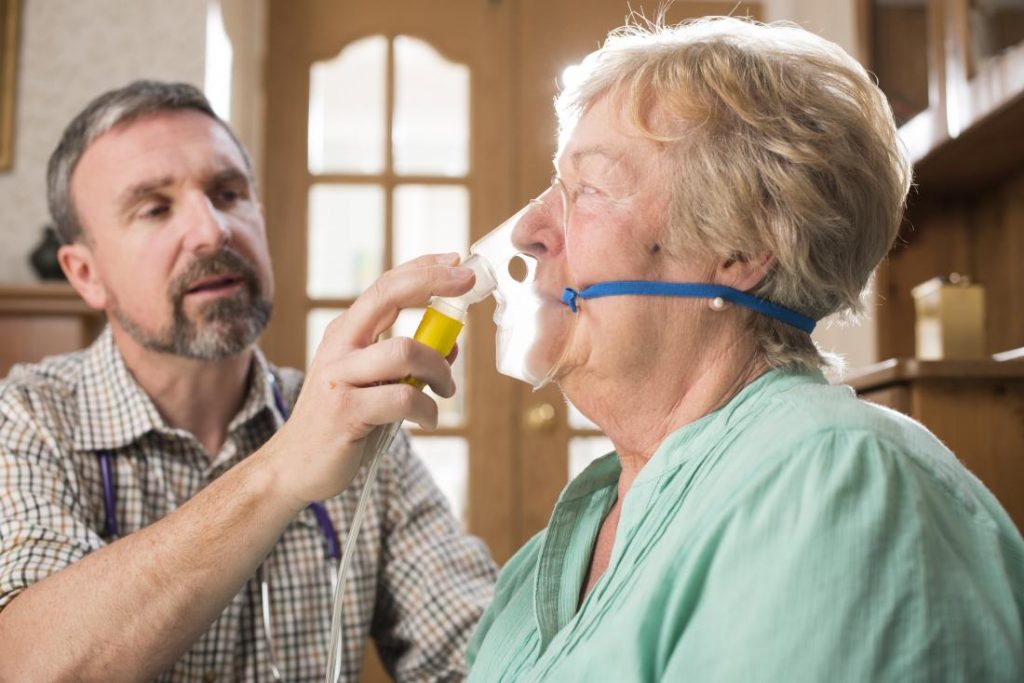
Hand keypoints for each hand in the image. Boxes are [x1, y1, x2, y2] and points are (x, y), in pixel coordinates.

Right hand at [263, 253, 474, 506]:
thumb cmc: (342, 421)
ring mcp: (340, 377)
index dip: (423, 269)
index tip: (457, 261)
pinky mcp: (346, 411)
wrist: (295, 465)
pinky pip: (403, 399)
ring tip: (446, 390)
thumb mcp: (372, 382)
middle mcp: (340, 347)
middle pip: (388, 296)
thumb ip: (407, 362)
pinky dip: (428, 410)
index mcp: (346, 333)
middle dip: (433, 284)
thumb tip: (452, 343)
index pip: (385, 286)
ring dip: (440, 369)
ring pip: (406, 351)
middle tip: (468, 286)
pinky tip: (428, 419)